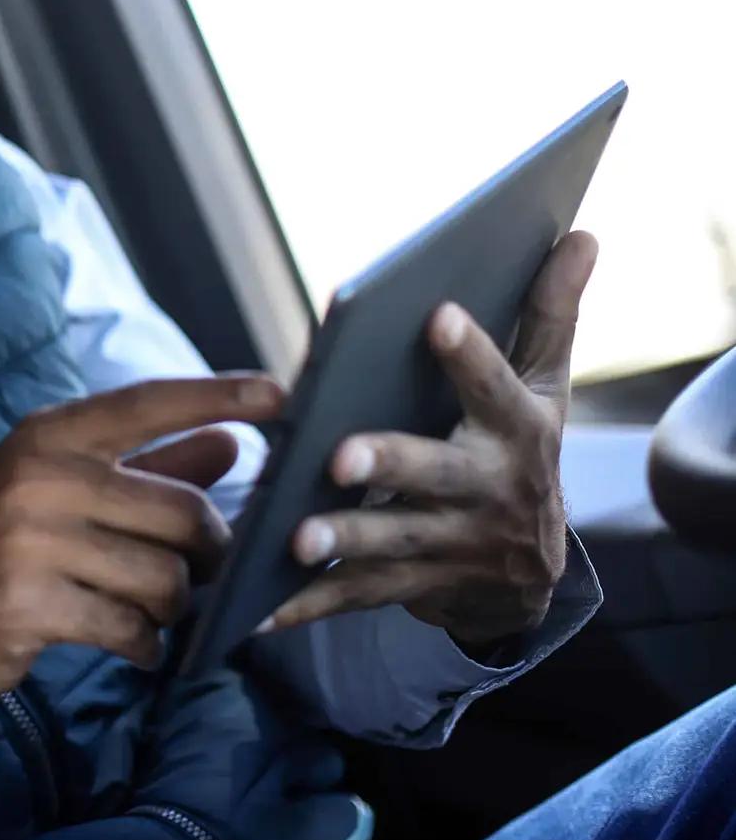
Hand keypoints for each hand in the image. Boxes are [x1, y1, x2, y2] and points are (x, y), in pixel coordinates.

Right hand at [0, 374, 284, 776]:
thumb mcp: (59, 492)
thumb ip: (148, 468)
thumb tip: (229, 444)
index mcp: (48, 437)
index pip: (147, 403)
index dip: (218, 395)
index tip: (281, 393)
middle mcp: (38, 477)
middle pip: (182, 511)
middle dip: (208, 554)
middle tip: (198, 574)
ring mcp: (30, 540)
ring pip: (166, 578)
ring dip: (172, 607)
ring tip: (147, 611)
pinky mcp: (28, 604)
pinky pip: (132, 628)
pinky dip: (145, 645)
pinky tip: (128, 642)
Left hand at [266, 230, 598, 648]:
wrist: (527, 573)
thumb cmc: (518, 448)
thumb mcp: (544, 387)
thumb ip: (550, 314)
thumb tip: (581, 232)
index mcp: (515, 431)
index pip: (494, 385)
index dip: (469, 354)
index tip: (434, 314)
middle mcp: (488, 493)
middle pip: (437, 475)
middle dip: (391, 464)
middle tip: (340, 455)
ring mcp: (451, 547)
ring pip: (394, 542)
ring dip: (344, 541)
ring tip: (292, 537)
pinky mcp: (413, 589)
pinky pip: (357, 597)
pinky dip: (309, 605)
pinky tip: (258, 607)